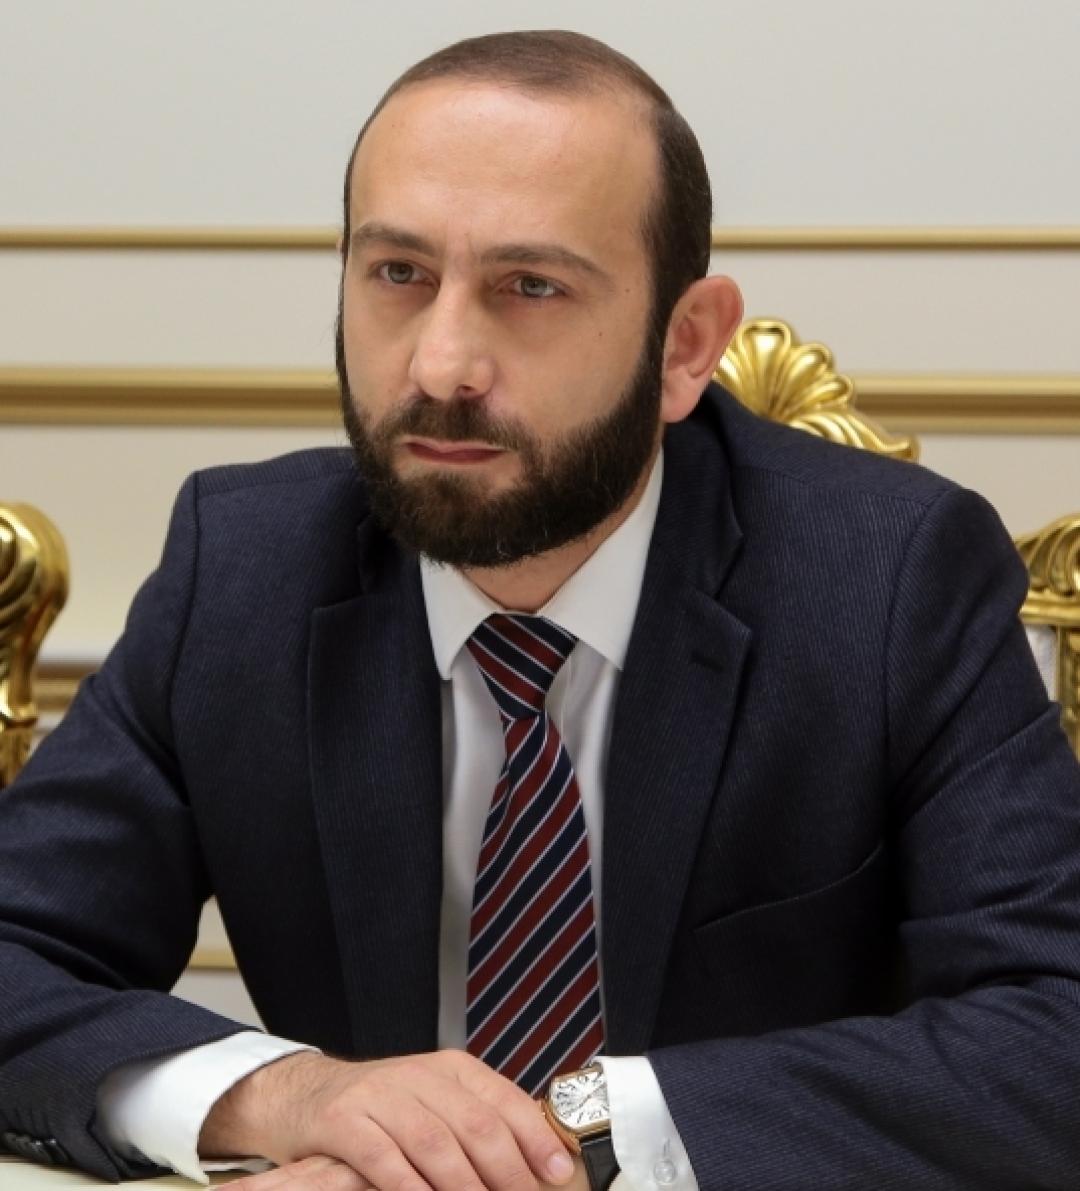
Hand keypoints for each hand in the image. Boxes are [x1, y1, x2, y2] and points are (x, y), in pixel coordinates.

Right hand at [199, 1050, 576, 1190]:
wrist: (305, 1095)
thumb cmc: (381, 1109)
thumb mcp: (433, 1104)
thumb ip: (475, 1126)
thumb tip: (533, 1165)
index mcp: (450, 1070)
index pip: (504, 1100)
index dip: (535, 1138)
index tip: (558, 1173)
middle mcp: (419, 1075)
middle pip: (475, 1124)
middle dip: (506, 1171)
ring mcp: (380, 1094)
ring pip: (434, 1143)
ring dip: (463, 1185)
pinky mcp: (344, 1119)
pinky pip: (383, 1159)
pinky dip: (409, 1187)